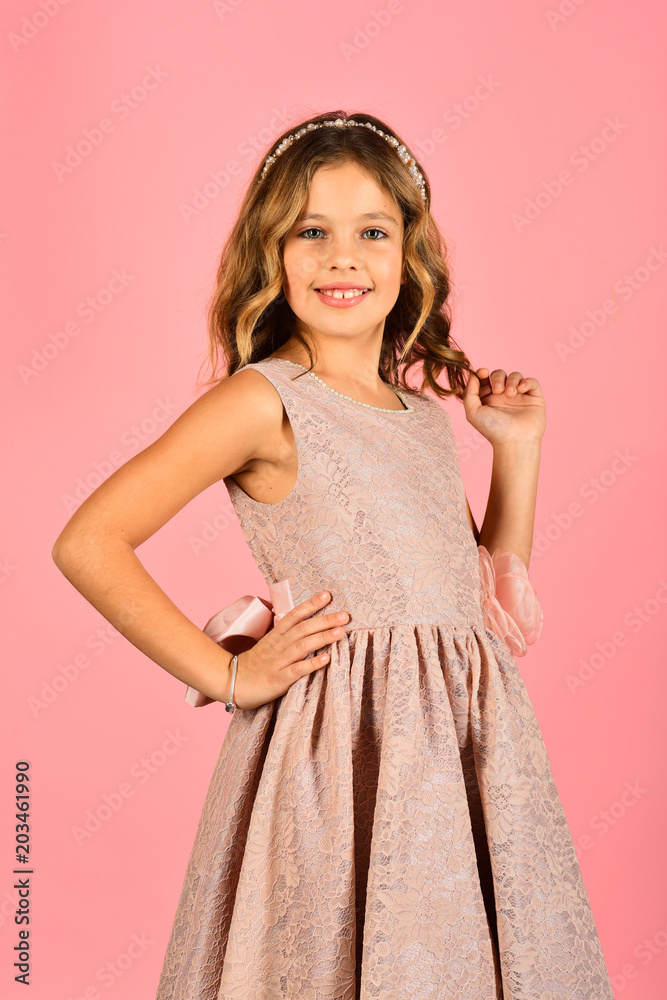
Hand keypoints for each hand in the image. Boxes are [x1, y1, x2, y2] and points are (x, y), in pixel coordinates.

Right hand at [228, 590, 348, 710]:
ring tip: (340, 632)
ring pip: (302, 646)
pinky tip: (326, 659)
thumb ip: (285, 636)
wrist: (231, 683)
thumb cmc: (254, 665)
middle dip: (324, 620)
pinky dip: (312, 664)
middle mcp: (278, 645)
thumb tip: (307, 627)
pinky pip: (296, 670)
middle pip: (303, 628)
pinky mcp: (278, 679)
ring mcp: (278, 662)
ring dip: (322, 638)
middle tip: (345, 614)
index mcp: (275, 636)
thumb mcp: (268, 645)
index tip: (327, 595)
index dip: (311, 604)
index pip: (294, 615)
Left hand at [462, 367, 545, 447]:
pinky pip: (531, 381)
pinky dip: (526, 381)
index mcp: (488, 399)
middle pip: (499, 374)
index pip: (485, 379)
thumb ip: (469, 393)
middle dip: (497, 377)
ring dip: (512, 380)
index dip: (482, 373)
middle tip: (498, 391)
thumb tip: (473, 375)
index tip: (482, 372)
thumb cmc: (493, 430)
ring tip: (511, 393)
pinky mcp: (534, 398)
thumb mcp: (473, 412)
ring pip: (515, 376)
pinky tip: (520, 390)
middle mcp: (503, 397)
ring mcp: (519, 397)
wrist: (515, 441)